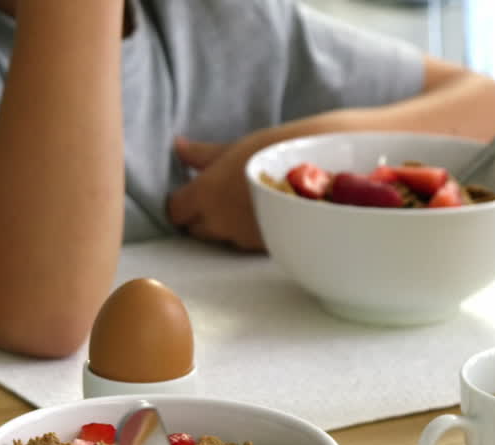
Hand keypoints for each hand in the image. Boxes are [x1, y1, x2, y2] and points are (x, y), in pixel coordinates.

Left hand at [166, 135, 265, 251]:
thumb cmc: (273, 153)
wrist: (319, 173)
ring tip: (243, 202)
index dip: (180, 201)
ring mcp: (242, 239)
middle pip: (195, 228)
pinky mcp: (262, 247)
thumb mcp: (235, 148)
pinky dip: (247, 231)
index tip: (190, 190)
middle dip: (200, 216)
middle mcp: (219, 223)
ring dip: (225, 225)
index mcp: (204, 195)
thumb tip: (179, 147)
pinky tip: (261, 213)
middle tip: (216, 196)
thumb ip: (202, 154)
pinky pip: (245, 242)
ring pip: (221, 237)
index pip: (175, 210)